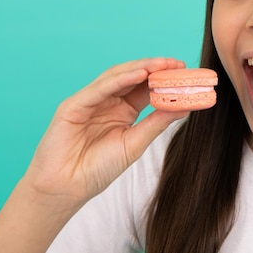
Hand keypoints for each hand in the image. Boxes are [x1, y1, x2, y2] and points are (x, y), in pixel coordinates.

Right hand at [24, 57, 186, 205]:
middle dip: (155, 68)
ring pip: (117, 76)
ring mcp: (90, 100)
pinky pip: (100, 88)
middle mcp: (107, 101)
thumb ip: (157, 123)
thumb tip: (184, 107)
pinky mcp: (74, 105)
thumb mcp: (135, 143)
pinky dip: (120, 79)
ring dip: (141, 68)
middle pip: (133, 77)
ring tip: (162, 64)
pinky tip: (139, 74)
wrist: (67, 188)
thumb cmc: (98, 168)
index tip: (185, 72)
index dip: (164, 79)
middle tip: (177, 64)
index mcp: (122, 110)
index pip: (145, 88)